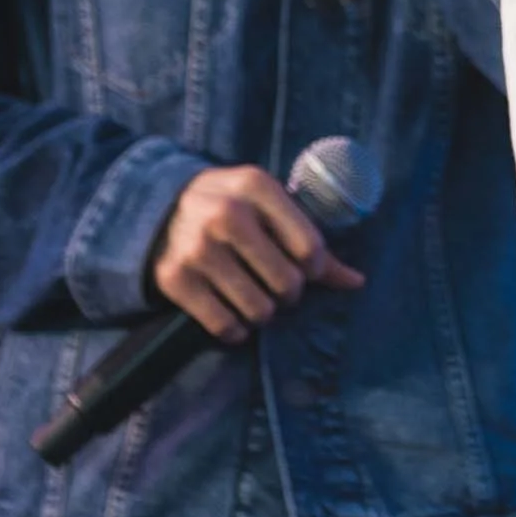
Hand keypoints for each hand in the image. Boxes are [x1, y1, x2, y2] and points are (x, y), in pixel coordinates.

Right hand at [145, 164, 364, 341]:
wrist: (158, 208)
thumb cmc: (232, 208)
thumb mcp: (269, 207)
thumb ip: (311, 242)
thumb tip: (358, 282)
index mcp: (256, 186)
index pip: (309, 247)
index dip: (315, 268)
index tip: (306, 269)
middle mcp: (227, 213)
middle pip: (287, 282)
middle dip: (290, 294)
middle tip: (279, 287)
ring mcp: (198, 248)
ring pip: (259, 309)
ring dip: (264, 313)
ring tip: (256, 300)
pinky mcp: (175, 279)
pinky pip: (224, 325)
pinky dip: (235, 330)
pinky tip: (233, 316)